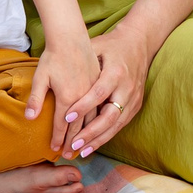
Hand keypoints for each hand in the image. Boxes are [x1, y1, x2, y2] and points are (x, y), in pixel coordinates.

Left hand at [25, 35, 102, 158]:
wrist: (73, 36)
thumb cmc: (54, 55)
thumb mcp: (41, 76)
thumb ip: (36, 98)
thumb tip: (29, 118)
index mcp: (69, 96)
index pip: (62, 123)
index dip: (58, 138)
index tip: (54, 150)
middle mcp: (85, 96)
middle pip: (79, 126)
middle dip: (73, 142)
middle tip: (68, 156)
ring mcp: (96, 91)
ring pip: (95, 120)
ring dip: (89, 136)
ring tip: (83, 150)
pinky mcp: (103, 86)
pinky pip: (105, 109)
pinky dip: (101, 123)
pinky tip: (98, 130)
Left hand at [64, 23, 158, 158]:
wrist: (138, 41)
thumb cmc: (108, 45)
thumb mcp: (91, 48)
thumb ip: (77, 62)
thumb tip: (55, 77)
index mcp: (115, 72)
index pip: (97, 93)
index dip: (82, 107)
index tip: (66, 118)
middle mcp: (127, 87)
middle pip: (109, 115)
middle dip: (91, 132)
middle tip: (73, 144)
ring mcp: (133, 97)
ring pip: (116, 124)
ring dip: (99, 139)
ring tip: (81, 151)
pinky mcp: (136, 104)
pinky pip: (121, 123)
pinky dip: (107, 135)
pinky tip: (94, 145)